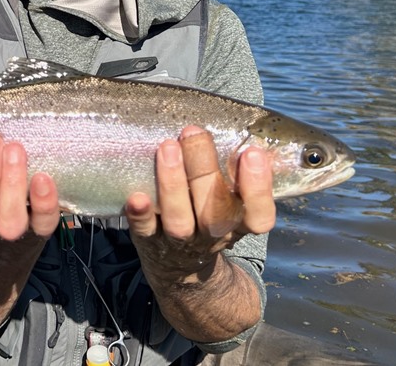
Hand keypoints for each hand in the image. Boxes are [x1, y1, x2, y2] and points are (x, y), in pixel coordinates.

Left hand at [126, 125, 275, 284]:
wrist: (181, 268)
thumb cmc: (208, 214)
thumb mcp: (231, 203)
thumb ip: (235, 173)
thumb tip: (243, 127)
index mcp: (238, 223)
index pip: (259, 215)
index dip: (258, 188)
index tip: (252, 153)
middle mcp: (212, 235)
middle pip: (214, 211)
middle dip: (205, 170)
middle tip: (193, 132)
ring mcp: (180, 241)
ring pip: (180, 221)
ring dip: (173, 184)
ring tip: (167, 148)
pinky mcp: (149, 240)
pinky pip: (144, 231)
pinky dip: (140, 215)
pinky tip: (136, 195)